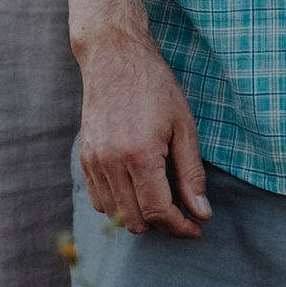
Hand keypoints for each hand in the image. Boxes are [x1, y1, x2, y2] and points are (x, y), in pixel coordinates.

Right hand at [76, 27, 212, 237]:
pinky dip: (119, 204)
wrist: (114, 57)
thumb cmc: (154, 86)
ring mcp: (93, 162)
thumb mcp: (184, 127)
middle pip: (135, 221)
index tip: (197, 228)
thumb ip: (192, 174)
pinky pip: (99, 200)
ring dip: (140, 216)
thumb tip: (201, 212)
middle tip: (184, 212)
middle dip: (163, 225)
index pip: (158, 213)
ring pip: (115, 215)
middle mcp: (111, 163)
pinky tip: (138, 187)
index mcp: (139, 155)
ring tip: (161, 197)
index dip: (180, 227)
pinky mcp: (84, 158)